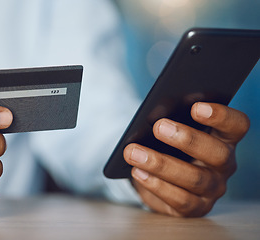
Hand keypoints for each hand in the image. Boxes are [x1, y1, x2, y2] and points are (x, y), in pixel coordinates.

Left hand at [123, 102, 249, 216]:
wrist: (158, 177)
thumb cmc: (167, 145)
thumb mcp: (170, 129)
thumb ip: (169, 118)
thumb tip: (154, 114)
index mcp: (224, 137)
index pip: (236, 125)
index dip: (221, 116)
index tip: (196, 107)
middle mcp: (224, 164)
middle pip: (217, 153)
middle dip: (187, 139)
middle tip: (159, 127)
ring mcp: (213, 188)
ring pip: (195, 178)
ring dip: (161, 164)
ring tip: (133, 151)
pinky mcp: (197, 208)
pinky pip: (181, 200)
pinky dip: (156, 185)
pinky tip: (137, 172)